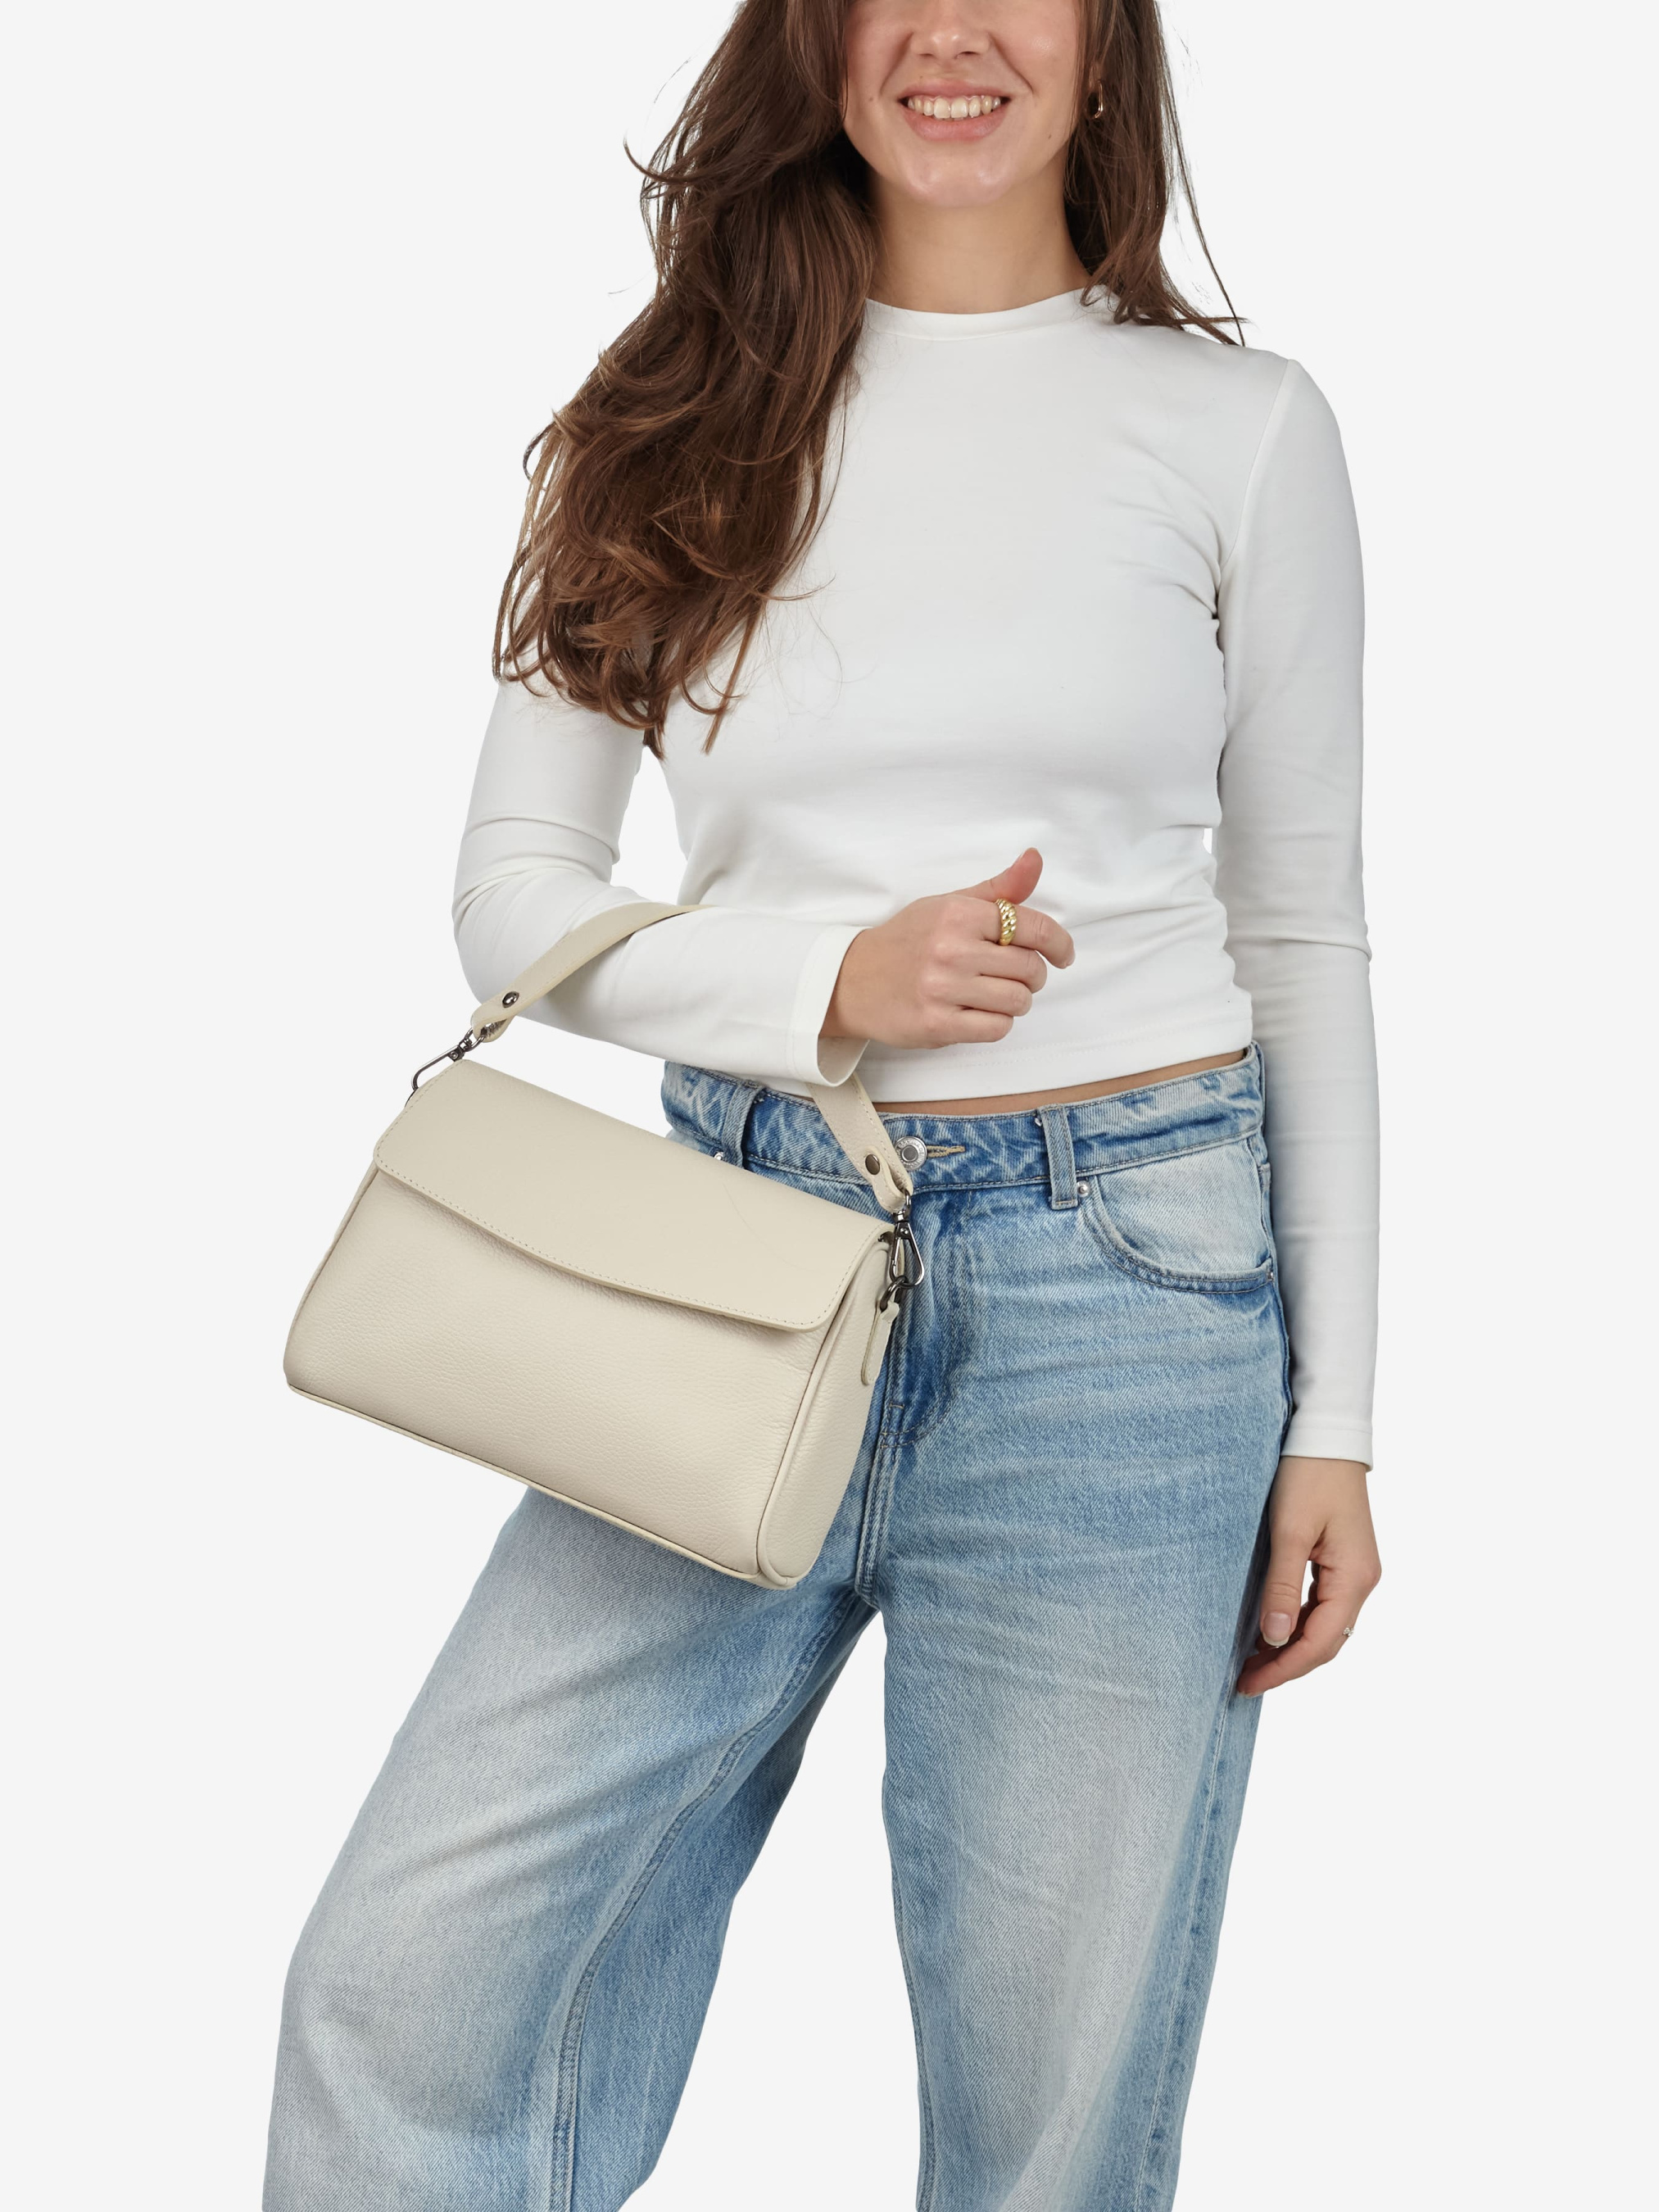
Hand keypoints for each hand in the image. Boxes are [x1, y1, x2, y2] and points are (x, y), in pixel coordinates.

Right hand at [822, 849, 1074, 1049]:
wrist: (852, 980)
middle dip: (1033, 976)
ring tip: (995, 995)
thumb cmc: (908, 940)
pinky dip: (997, 1023)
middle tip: (1016, 976)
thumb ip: (998, 889)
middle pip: (1030, 969)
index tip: (1063, 955)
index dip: (1060, 943)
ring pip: (1017, 1001)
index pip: (1033, 927)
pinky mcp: (936, 1025)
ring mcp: (942, 989)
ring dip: (1016, 1001)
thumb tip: (1035, 859)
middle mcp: (951, 949)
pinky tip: (978, 1013)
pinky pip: (996, 1028)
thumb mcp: (948, 905)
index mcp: (958, 914)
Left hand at [1235, 1457, 1380, 1696]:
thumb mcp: (1289, 1531)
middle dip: (1286, 1665)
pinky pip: (1323, 1606)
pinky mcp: (1344, 1561)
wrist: (1326, 1436)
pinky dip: (1298, 1624)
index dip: (1283, 1669)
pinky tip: (1271, 1629)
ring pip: (1325, 1627)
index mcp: (1354, 1578)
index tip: (1247, 1683)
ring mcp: (1355, 1572)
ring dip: (1291, 1647)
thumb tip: (1274, 1638)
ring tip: (1251, 1662)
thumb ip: (1282, 1587)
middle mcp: (1362, 1581)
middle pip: (1326, 1642)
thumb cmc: (1307, 1475)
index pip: (1320, 1643)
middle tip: (1243, 1680)